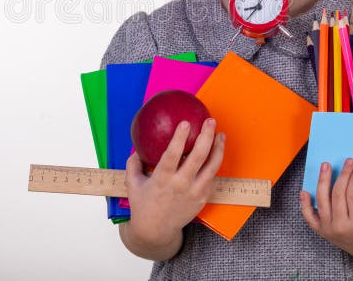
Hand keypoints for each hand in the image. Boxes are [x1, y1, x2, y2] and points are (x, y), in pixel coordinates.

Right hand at [124, 118, 224, 246]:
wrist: (156, 231)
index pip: (173, 155)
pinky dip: (214, 163)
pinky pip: (211, 177)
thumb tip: (137, 147)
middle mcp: (181, 185)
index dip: (179, 138)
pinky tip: (215, 152)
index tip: (185, 123)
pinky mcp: (203, 198)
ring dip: (218, 148)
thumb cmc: (143, 205)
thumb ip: (133, 163)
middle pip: (198, 157)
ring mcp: (194, 192)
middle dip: (206, 136)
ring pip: (212, 166)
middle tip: (210, 121)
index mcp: (163, 179)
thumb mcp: (132, 183)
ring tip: (220, 134)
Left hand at [299, 158, 352, 266]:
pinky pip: (309, 217)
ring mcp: (329, 230)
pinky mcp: (322, 231)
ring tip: (326, 165)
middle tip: (349, 161)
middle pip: (338, 194)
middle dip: (343, 175)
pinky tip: (304, 191)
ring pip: (322, 201)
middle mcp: (341, 228)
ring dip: (322, 181)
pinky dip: (304, 204)